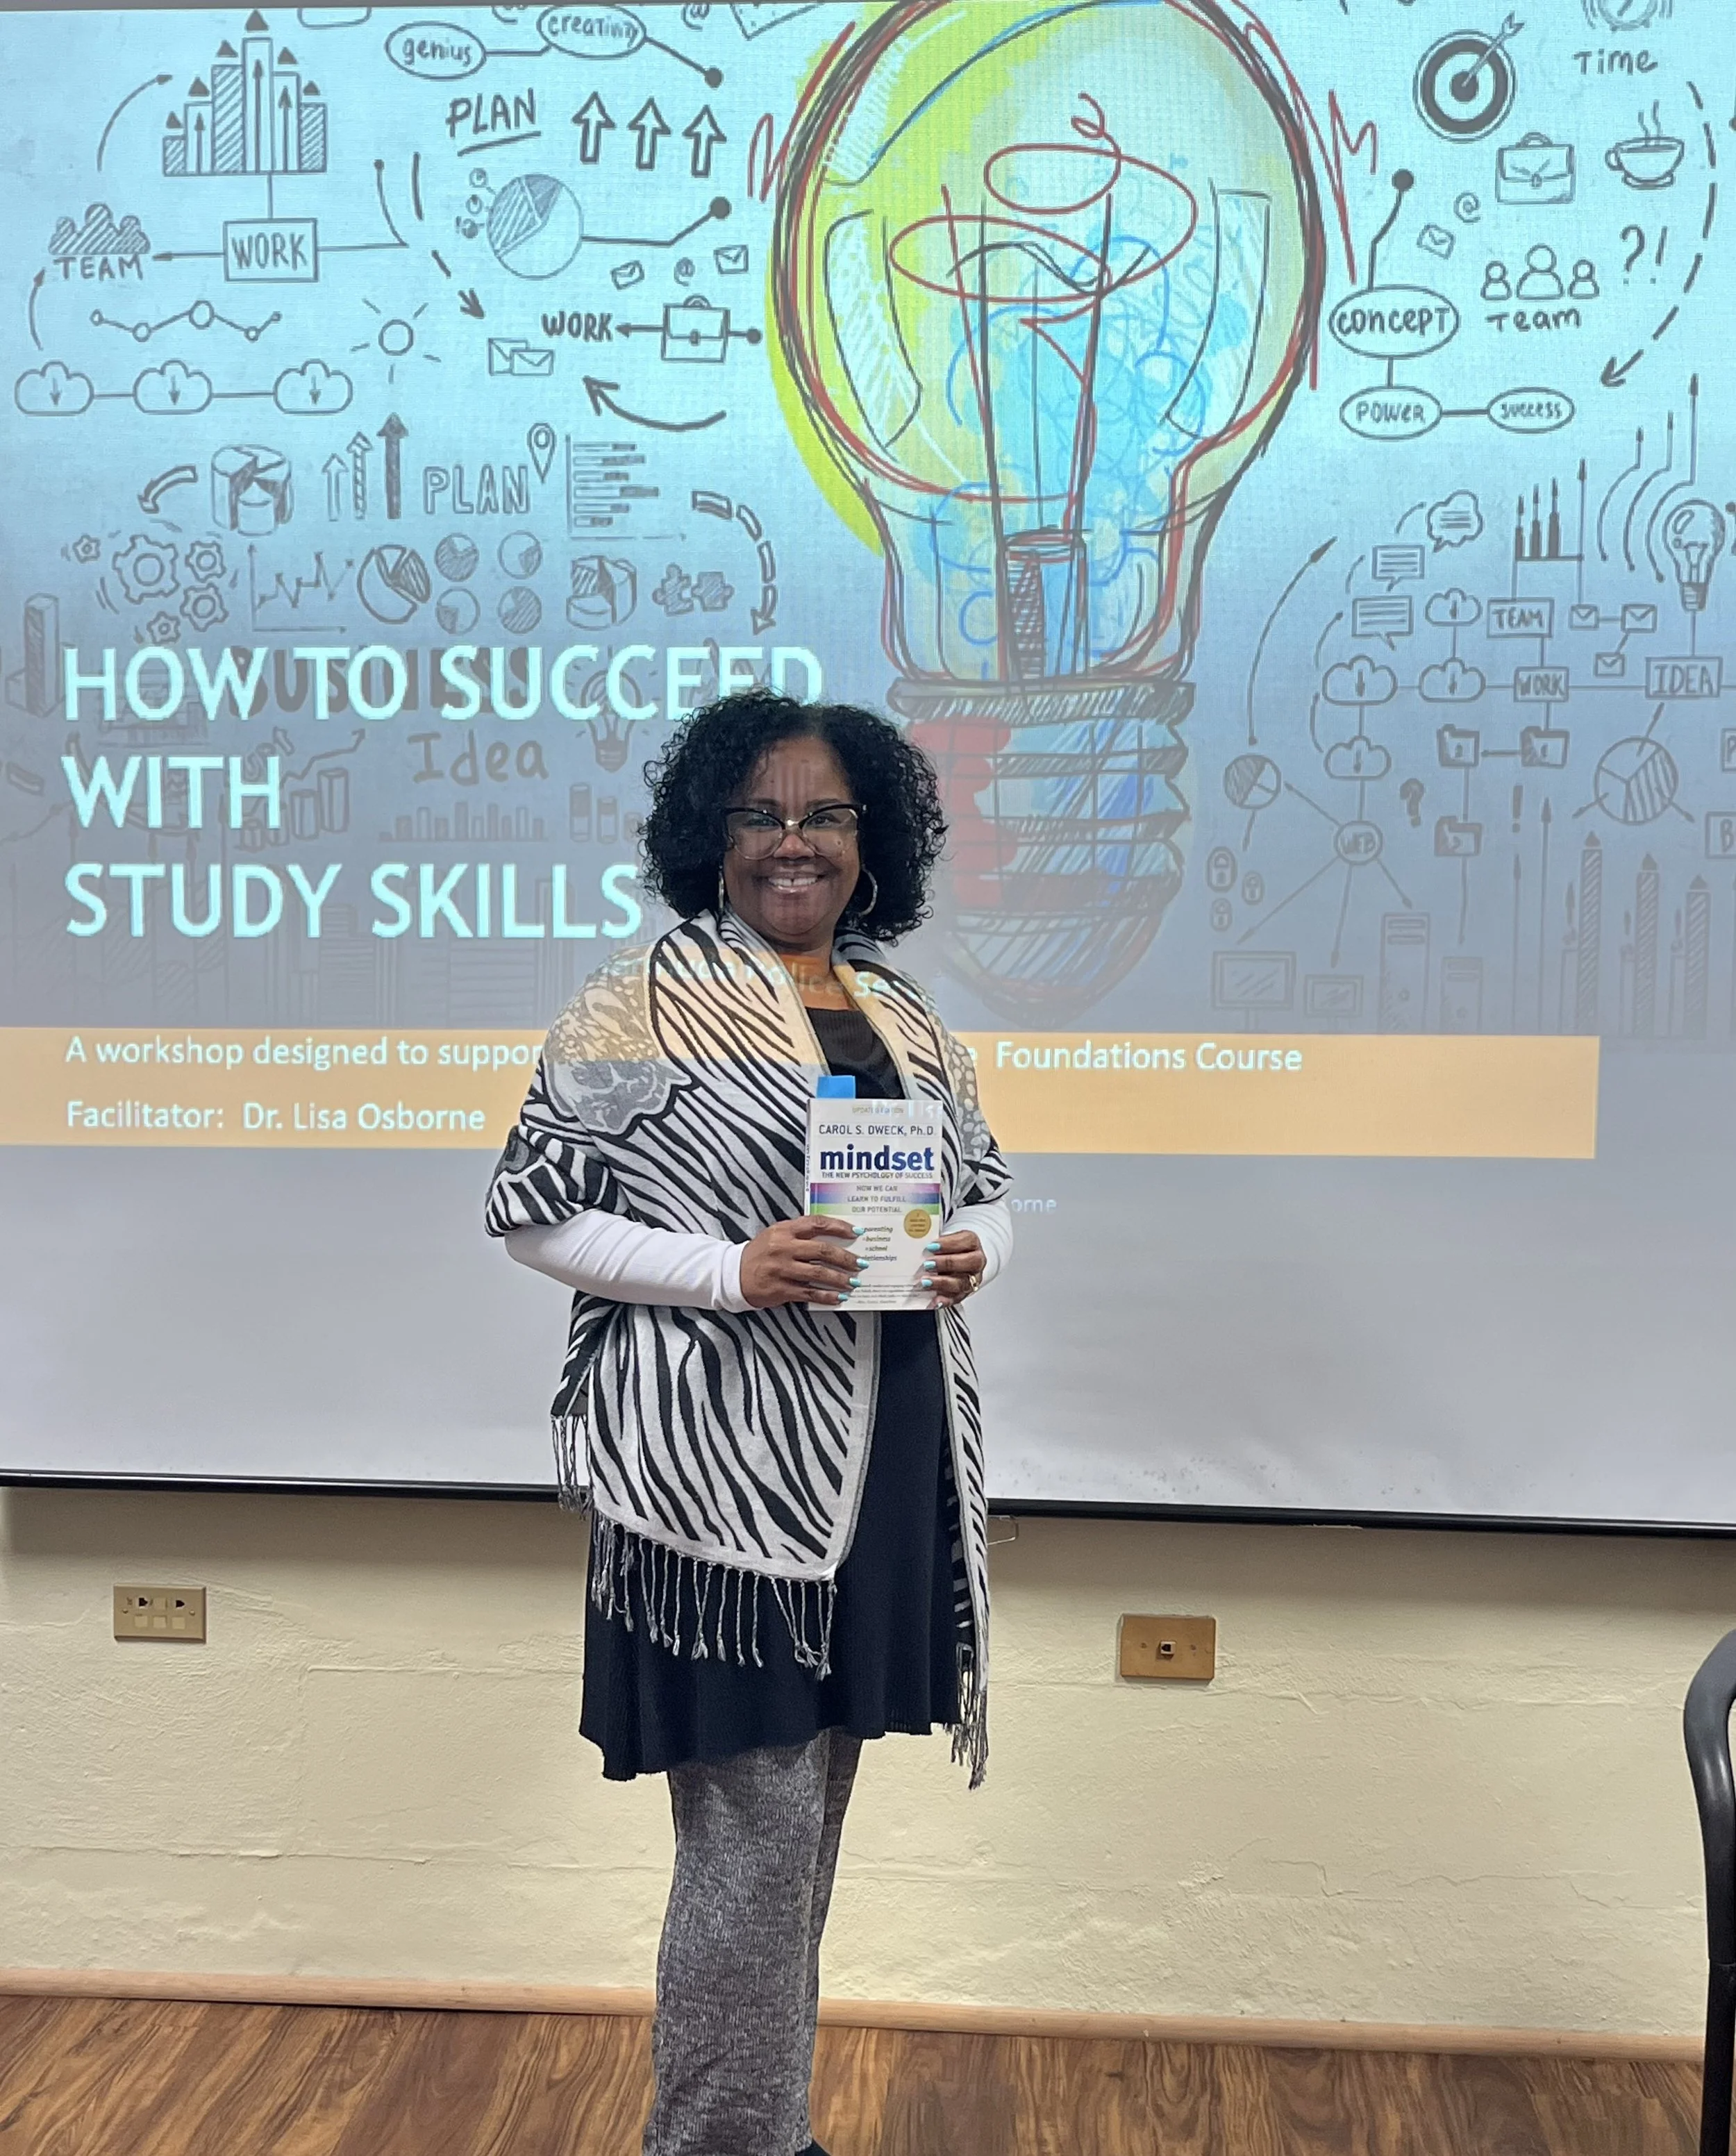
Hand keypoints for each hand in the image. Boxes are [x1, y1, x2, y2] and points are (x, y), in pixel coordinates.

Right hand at [739, 1215, 861, 1308]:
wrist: (734, 1274)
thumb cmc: (760, 1253)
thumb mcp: (776, 1234)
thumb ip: (800, 1232)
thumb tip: (833, 1236)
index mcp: (784, 1230)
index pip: (816, 1223)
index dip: (839, 1227)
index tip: (856, 1233)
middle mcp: (783, 1248)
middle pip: (822, 1250)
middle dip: (845, 1258)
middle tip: (860, 1263)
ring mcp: (782, 1269)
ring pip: (818, 1273)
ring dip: (839, 1279)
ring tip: (853, 1282)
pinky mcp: (780, 1288)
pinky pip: (809, 1292)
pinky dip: (826, 1296)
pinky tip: (838, 1298)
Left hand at [927, 1228, 985, 1307]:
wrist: (955, 1260)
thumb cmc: (948, 1249)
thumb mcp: (944, 1240)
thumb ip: (935, 1243)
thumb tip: (918, 1246)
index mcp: (973, 1244)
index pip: (967, 1241)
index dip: (950, 1244)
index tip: (932, 1246)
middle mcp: (976, 1261)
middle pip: (970, 1262)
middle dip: (947, 1263)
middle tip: (929, 1264)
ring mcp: (972, 1279)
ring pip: (963, 1282)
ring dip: (943, 1283)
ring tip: (926, 1282)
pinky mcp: (964, 1293)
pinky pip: (956, 1299)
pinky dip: (944, 1300)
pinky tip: (934, 1300)